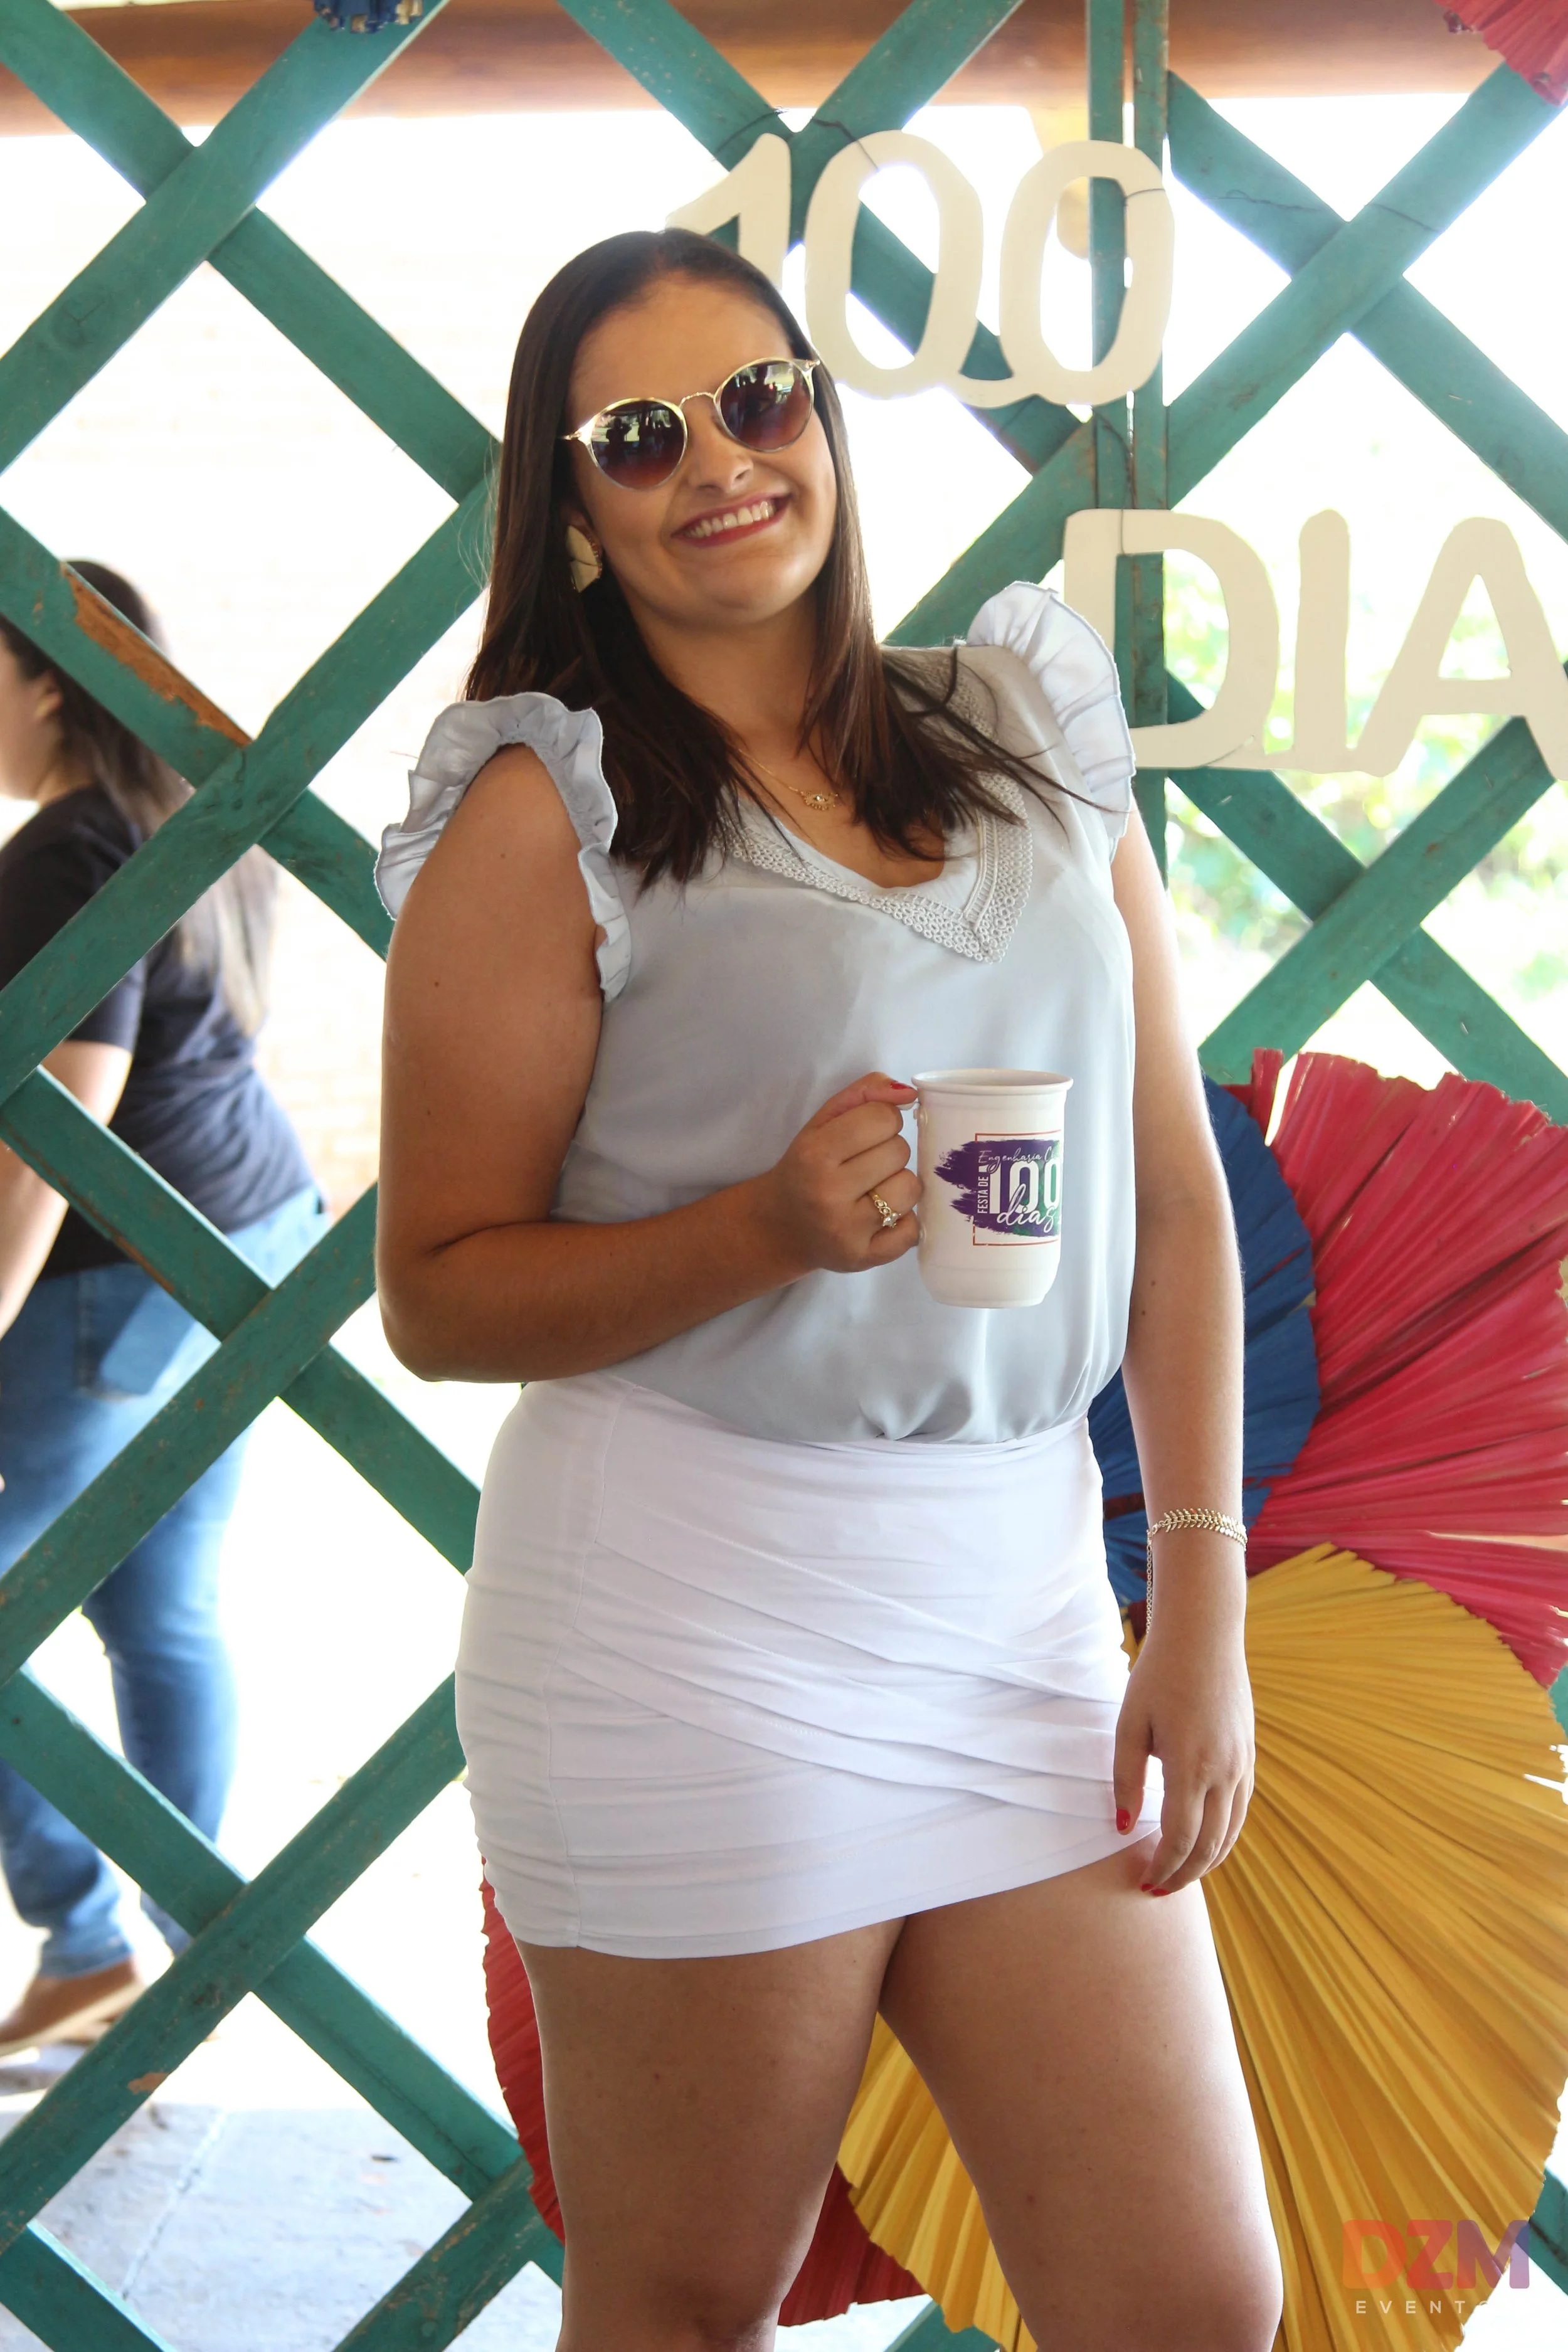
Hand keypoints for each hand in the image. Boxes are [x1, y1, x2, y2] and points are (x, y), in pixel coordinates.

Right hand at [751, 1072, 921, 1275]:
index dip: (882, 1121)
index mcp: (815, 1153)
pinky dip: (903, 1221)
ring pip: (910, 1188)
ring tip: (874, 1190)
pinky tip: (880, 1218)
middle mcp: (828, 1193)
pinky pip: (912, 1230)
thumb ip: (862, 1095)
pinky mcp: (862, 1258)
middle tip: (865, 1165)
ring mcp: (847, 1230)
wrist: (778, 1227)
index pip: (883, 1117)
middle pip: (899, 1151)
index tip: (867, 1134)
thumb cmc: (805, 1167)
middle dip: (888, 1152)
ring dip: (898, 1184)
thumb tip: (908, 1092)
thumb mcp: (821, 1123)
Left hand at [1113, 1590, 1253, 1895]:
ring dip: (1206, 1860)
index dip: (1162, 1869)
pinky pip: (1240, 1809)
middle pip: (1209, 1846)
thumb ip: (1125, 1779)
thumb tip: (1123, 1828)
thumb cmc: (1157, 1676)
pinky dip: (1224, 1835)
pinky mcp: (1248, 1754)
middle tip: (1157, 1890)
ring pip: (1231, 1832)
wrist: (1204, 1634)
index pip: (1179, 1840)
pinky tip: (1205, 1840)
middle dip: (1183, 1875)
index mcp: (1191, 1767)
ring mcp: (1242, 1764)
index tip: (1143, 1884)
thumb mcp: (1129, 1724)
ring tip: (1179, 1873)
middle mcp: (1224, 1773)